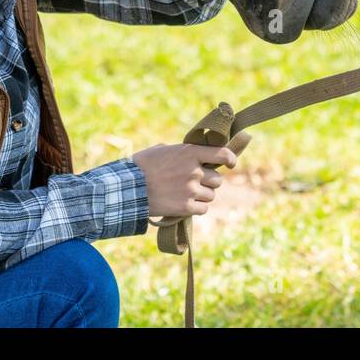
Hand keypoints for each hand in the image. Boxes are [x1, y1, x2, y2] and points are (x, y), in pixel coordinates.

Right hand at [132, 133, 251, 217]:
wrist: (128, 188)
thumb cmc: (142, 166)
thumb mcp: (162, 150)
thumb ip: (181, 152)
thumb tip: (194, 155)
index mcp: (189, 153)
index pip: (222, 154)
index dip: (230, 159)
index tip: (231, 163)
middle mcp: (193, 171)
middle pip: (217, 180)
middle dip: (209, 182)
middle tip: (196, 183)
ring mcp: (190, 190)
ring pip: (211, 195)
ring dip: (203, 195)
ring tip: (186, 194)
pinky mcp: (185, 207)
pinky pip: (203, 209)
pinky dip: (197, 208)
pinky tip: (185, 204)